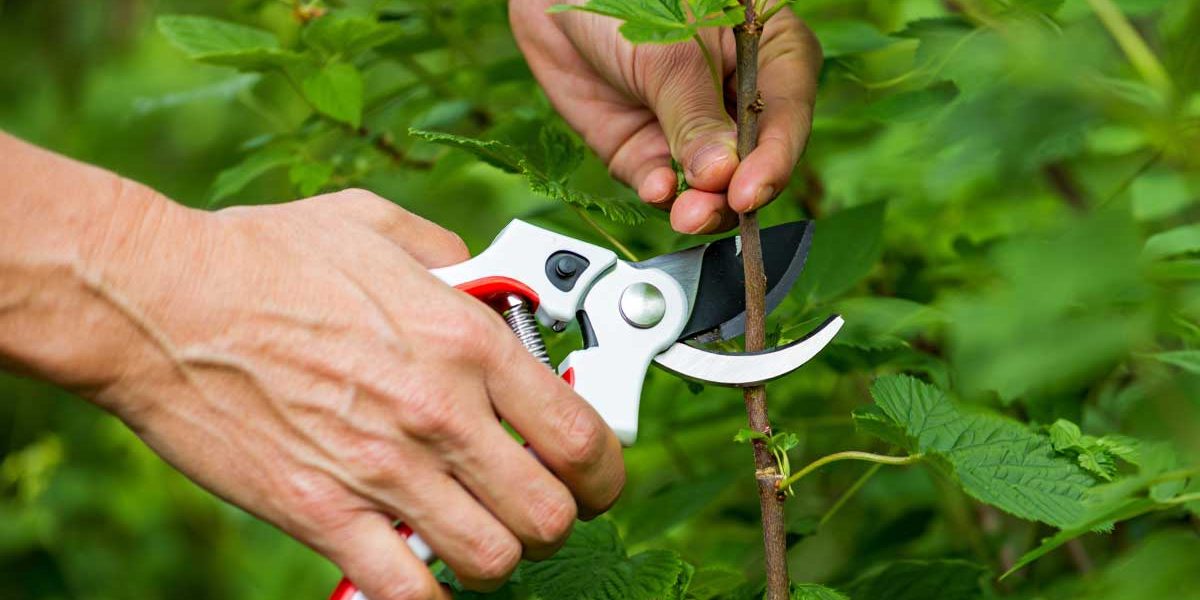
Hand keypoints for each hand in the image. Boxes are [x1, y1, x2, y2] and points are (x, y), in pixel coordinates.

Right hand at [76, 189, 624, 598]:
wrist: (159, 300)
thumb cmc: (263, 257)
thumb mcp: (378, 226)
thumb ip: (454, 257)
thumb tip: (490, 283)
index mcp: (465, 342)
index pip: (583, 436)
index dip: (606, 470)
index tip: (595, 472)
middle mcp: (438, 412)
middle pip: (553, 514)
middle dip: (556, 518)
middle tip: (533, 504)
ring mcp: (383, 470)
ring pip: (494, 560)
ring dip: (494, 554)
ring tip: (470, 530)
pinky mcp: (322, 515)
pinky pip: (409, 592)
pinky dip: (426, 593)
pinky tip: (415, 563)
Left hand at [511, 1, 821, 233]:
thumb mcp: (668, 51)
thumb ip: (694, 114)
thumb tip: (722, 173)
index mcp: (767, 50)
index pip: (787, 110)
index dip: (776, 156)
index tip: (751, 190)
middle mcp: (735, 94)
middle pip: (756, 158)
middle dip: (738, 191)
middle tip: (723, 206)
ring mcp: (690, 126)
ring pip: (712, 185)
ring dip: (703, 206)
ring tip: (687, 213)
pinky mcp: (645, 148)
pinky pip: (662, 184)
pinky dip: (661, 194)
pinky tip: (657, 189)